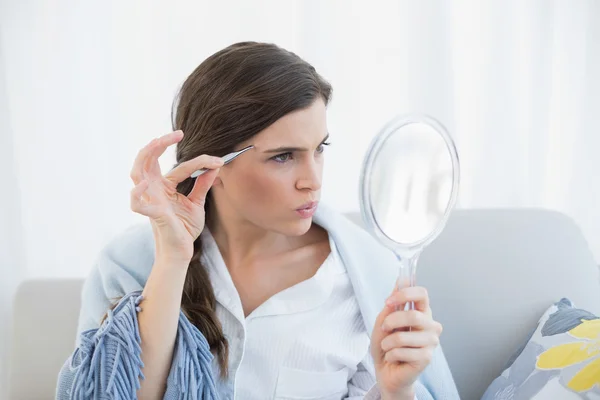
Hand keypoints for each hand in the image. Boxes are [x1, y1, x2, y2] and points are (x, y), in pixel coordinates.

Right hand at [129, 130, 223, 260]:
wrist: (182, 250)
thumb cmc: (185, 227)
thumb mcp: (197, 202)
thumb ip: (203, 184)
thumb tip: (214, 165)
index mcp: (164, 186)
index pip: (180, 166)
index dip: (200, 161)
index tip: (218, 160)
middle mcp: (154, 189)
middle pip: (146, 160)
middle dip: (158, 144)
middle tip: (176, 134)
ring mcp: (151, 200)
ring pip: (136, 173)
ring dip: (144, 156)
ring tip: (157, 143)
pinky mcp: (153, 214)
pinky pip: (137, 204)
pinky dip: (137, 194)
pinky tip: (145, 184)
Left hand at [370, 286, 442, 398]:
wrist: (386, 371)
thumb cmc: (386, 345)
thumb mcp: (383, 321)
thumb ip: (393, 303)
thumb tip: (401, 280)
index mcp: (422, 313)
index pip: (422, 294)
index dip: (404, 294)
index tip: (389, 301)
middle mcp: (431, 326)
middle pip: (413, 315)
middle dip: (391, 322)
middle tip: (384, 329)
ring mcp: (431, 342)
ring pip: (403, 336)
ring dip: (388, 342)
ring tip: (388, 347)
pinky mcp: (426, 358)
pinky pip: (401, 351)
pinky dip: (391, 354)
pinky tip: (394, 358)